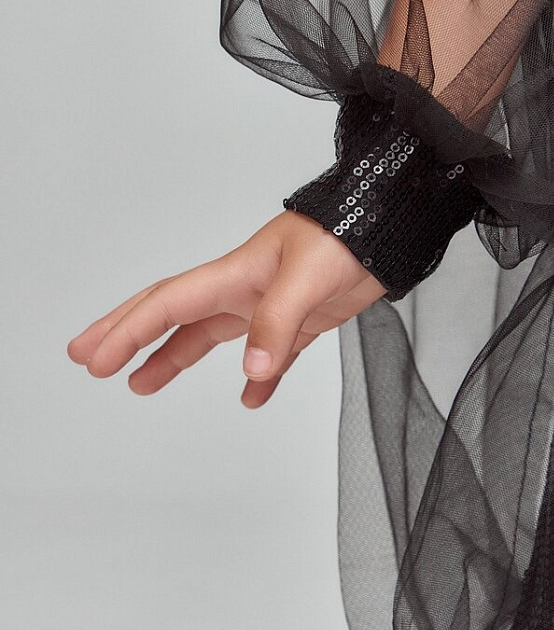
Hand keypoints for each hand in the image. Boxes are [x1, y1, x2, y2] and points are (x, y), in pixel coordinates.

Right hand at [66, 210, 387, 407]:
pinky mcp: (299, 321)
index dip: (128, 330)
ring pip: (209, 336)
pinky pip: (268, 355)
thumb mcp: (308, 276)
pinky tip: (251, 398)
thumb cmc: (347, 238)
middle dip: (128, 335)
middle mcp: (242, 290)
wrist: (388, 232)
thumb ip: (278, 322)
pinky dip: (256, 378)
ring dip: (172, 359)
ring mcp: (268, 305)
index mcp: (235, 274)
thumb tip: (252, 373)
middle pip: (172, 315)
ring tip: (141, 383)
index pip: (168, 304)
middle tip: (89, 358)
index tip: (94, 358)